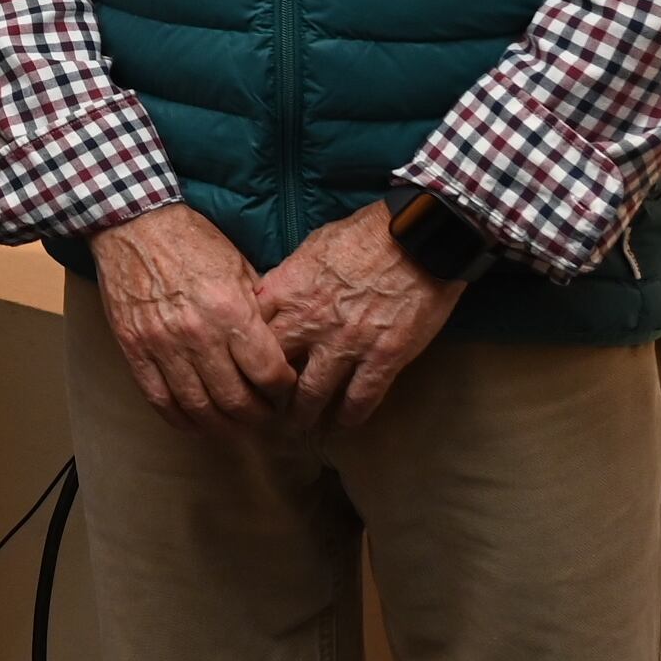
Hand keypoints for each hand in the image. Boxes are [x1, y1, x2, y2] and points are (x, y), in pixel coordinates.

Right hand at [91, 202, 299, 431]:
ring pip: (198, 408)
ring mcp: (162, 344)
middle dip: (258, 416)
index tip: (285, 389)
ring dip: (223, 426)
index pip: (269, 373)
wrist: (132, 224)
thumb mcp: (239, 267)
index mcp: (230, 310)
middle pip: (237, 401)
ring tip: (235, 425)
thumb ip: (259, 310)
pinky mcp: (134, 349)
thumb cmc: (191, 241)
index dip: (283, 390)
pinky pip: (159, 400)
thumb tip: (281, 346)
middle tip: (265, 416)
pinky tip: (196, 423)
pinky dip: (181, 420)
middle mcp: (198, 334)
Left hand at [256, 202, 466, 427]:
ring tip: (299, 426)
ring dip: (304, 414)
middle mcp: (310, 323)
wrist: (418, 237)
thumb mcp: (312, 248)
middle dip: (266, 393)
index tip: (242, 368)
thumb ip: (289, 279)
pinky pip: (360, 399)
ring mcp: (346, 344)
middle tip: (264, 408)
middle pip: (273, 370)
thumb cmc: (364, 234)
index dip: (243, 354)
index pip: (249, 333)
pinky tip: (343, 426)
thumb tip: (274, 298)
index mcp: (287, 292)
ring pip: (313, 393)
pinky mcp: (383, 358)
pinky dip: (349, 417)